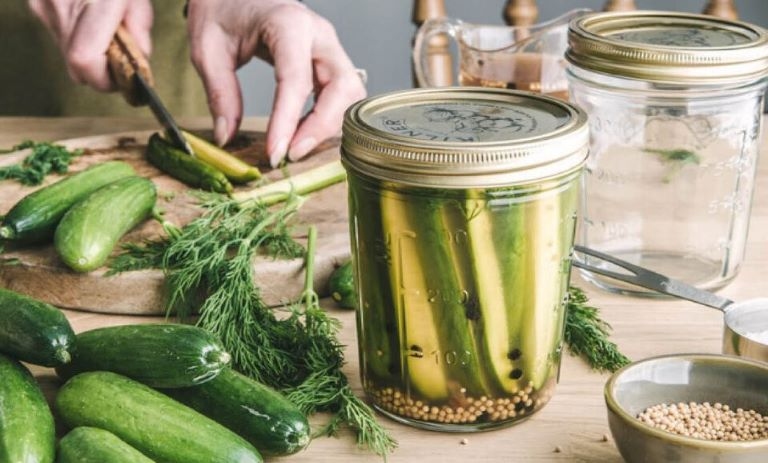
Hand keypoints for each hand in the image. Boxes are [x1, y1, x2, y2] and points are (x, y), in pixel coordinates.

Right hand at [28, 0, 152, 90]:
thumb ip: (140, 25)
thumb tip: (138, 57)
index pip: (85, 59)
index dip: (107, 78)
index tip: (128, 76)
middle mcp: (61, 3)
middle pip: (77, 65)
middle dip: (105, 71)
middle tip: (124, 59)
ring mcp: (44, 4)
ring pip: (68, 56)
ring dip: (94, 56)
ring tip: (111, 34)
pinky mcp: (38, 4)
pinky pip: (62, 38)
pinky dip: (82, 39)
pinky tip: (95, 24)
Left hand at [186, 0, 365, 166]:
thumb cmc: (223, 11)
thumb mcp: (208, 49)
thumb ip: (220, 93)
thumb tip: (226, 137)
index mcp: (289, 23)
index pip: (296, 79)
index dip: (288, 121)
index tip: (275, 152)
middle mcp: (319, 35)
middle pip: (341, 88)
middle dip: (321, 127)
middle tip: (291, 154)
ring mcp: (330, 48)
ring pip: (350, 95)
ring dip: (328, 126)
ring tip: (296, 146)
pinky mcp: (330, 61)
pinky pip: (342, 96)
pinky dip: (328, 119)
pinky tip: (303, 133)